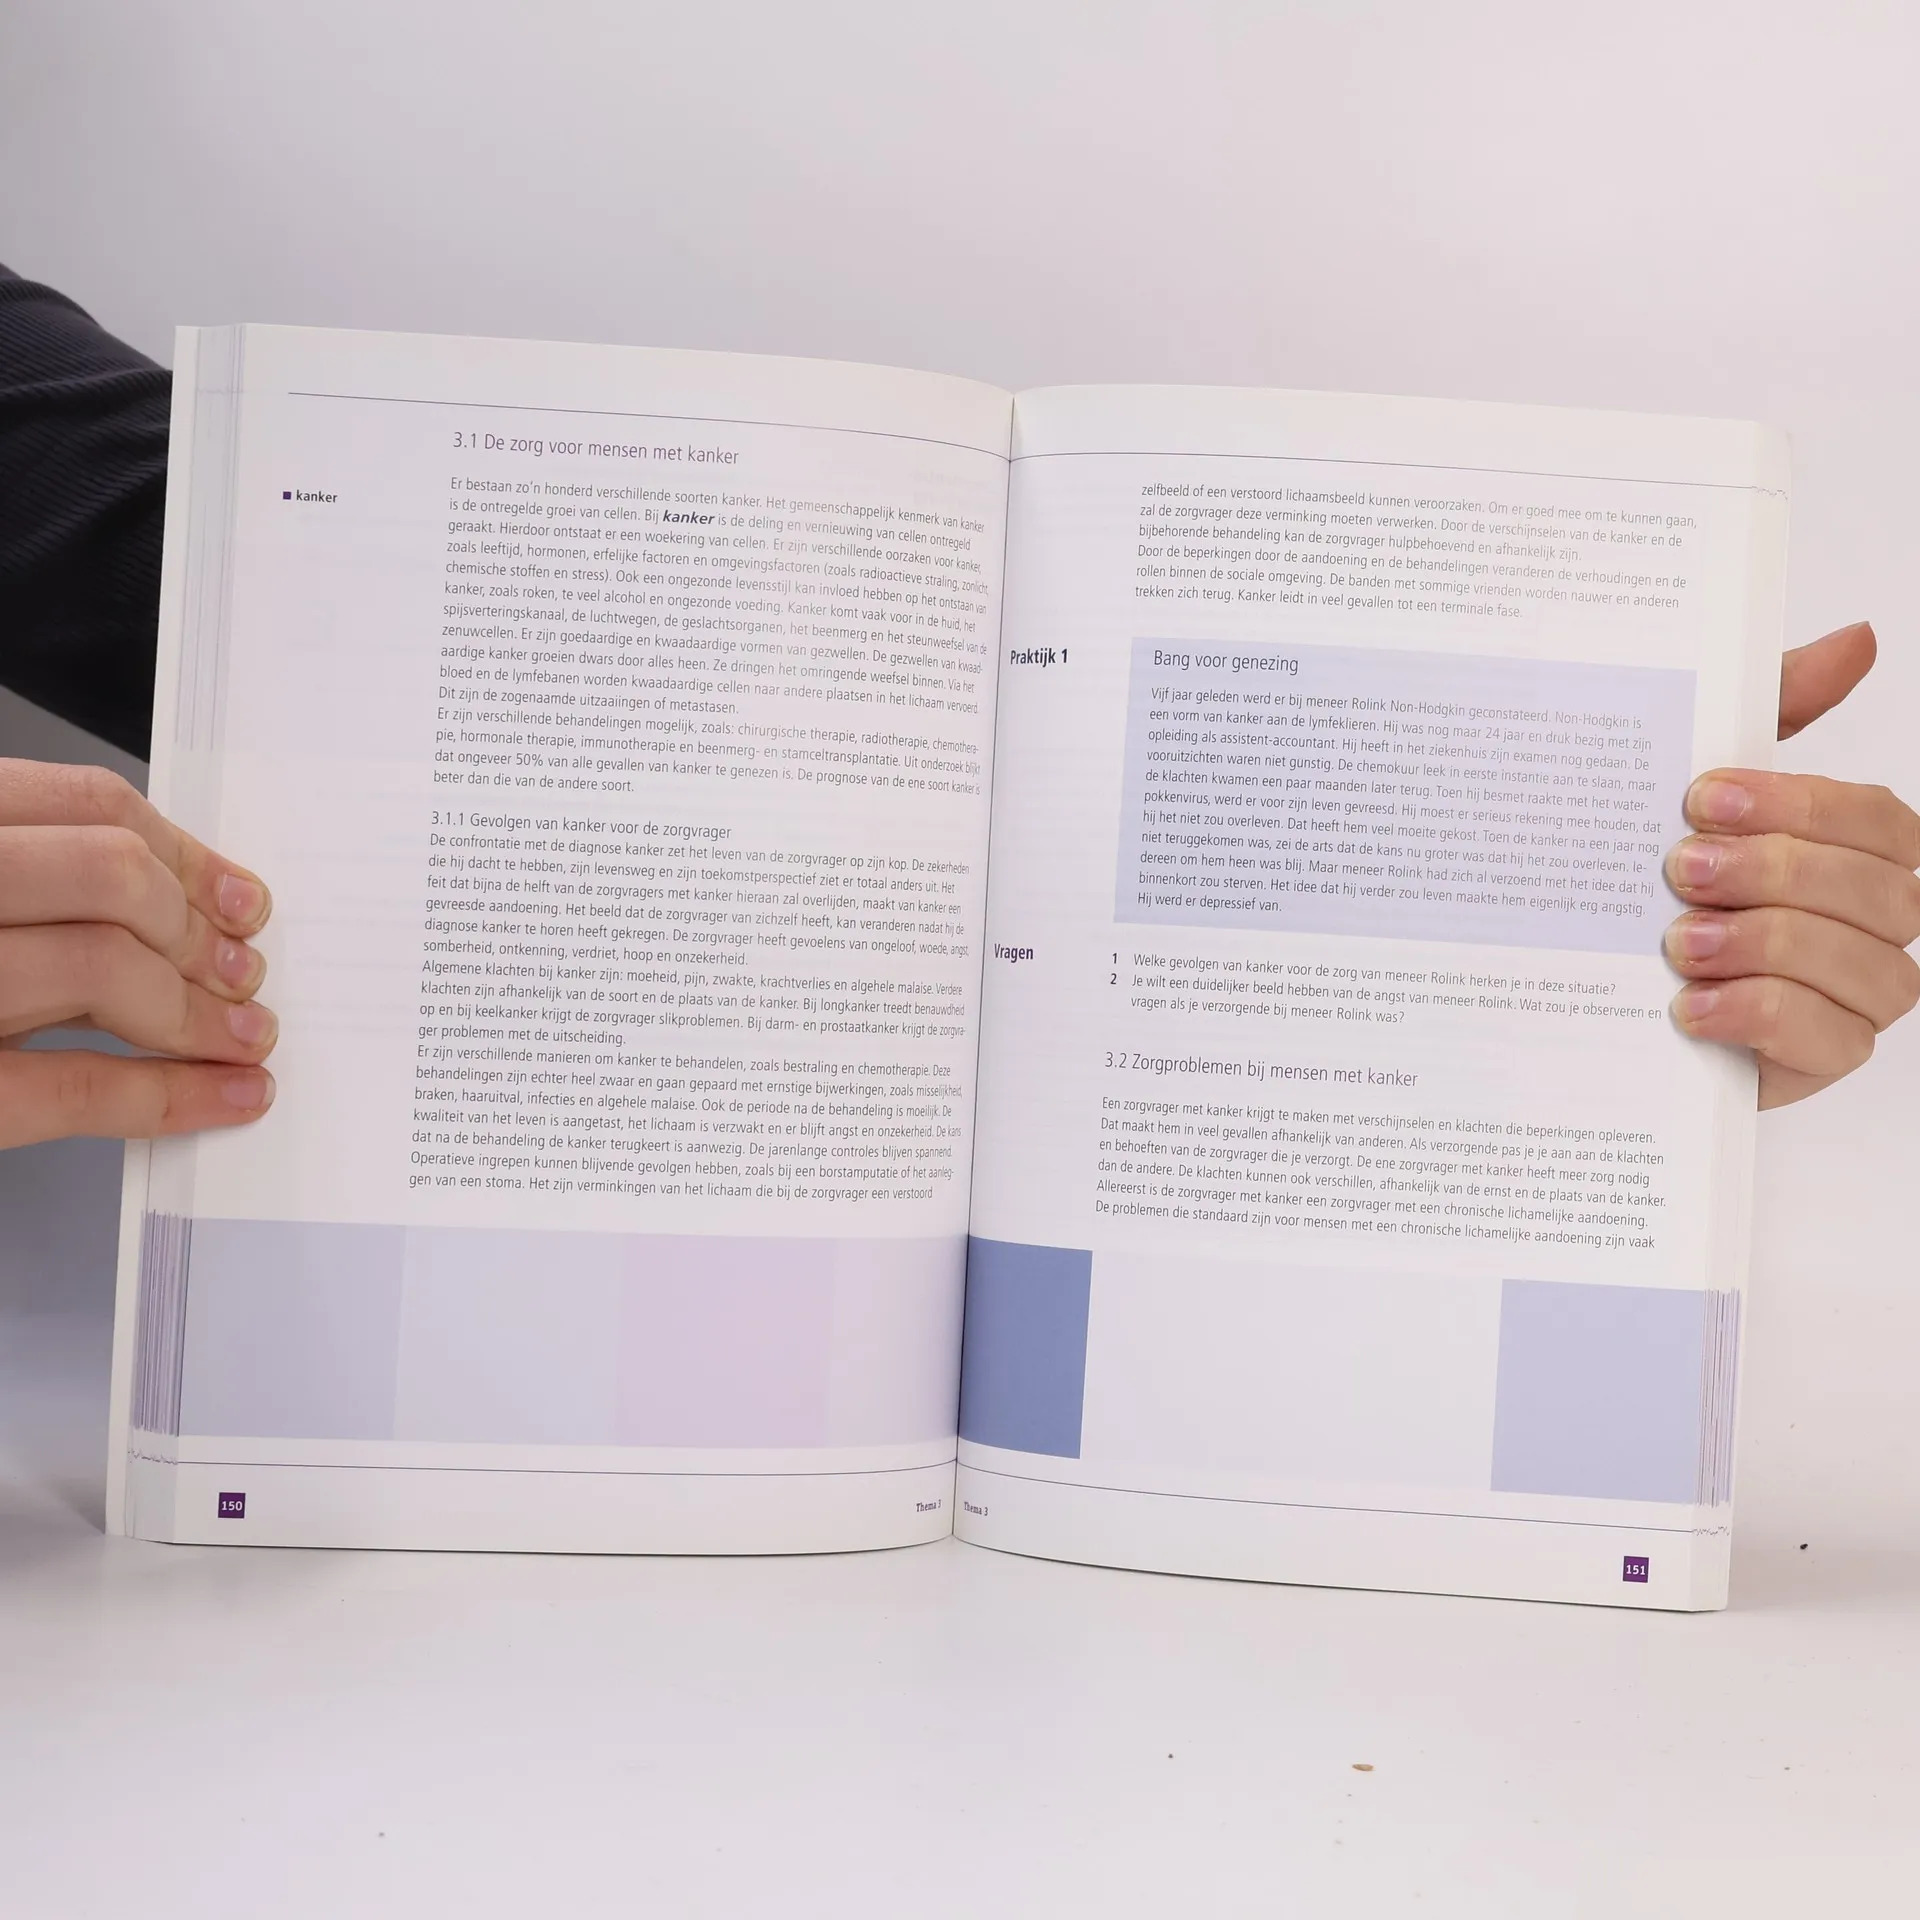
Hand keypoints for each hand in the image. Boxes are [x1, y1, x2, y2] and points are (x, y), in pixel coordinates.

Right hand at [0, 760, 277, 1147]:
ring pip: (100, 968)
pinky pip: (71, 1088)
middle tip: (243, 974)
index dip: (184, 854)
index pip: (85, 803)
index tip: (239, 899)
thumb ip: (33, 891)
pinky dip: (170, 1095)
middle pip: (108, 876)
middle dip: (196, 931)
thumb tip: (186, 910)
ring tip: (245, 1035)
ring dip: (199, 1012)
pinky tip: (226, 1096)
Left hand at [1664, 622, 1919, 1107]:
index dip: (1797, 805)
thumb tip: (1857, 637)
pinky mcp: (1821, 1060)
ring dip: (1769, 945)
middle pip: (1880, 892)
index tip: (1700, 797)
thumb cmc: (1665, 880)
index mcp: (1859, 852)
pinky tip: (1693, 1007)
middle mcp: (1876, 923)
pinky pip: (1829, 1040)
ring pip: (1868, 968)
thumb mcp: (1702, 795)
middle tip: (1679, 869)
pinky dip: (1761, 1016)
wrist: (1595, 992)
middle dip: (1776, 873)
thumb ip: (1775, 713)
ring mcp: (1857, 996)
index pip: (1876, 820)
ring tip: (1680, 941)